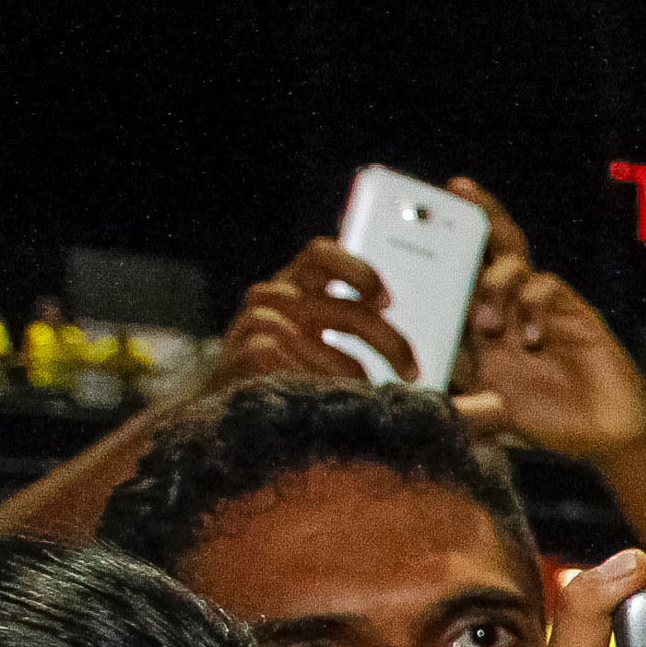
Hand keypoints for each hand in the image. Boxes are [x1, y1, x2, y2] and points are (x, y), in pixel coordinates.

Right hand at [212, 239, 414, 389]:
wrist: (232, 391)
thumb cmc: (290, 358)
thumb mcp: (322, 329)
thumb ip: (356, 320)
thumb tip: (407, 347)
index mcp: (300, 281)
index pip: (322, 254)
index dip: (357, 271)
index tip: (386, 303)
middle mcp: (277, 294)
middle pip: (343, 310)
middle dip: (387, 343)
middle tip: (412, 372)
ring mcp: (255, 321)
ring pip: (314, 340)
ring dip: (346, 369)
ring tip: (362, 390)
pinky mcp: (239, 351)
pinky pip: (283, 360)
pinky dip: (309, 378)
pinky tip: (317, 392)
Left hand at [447, 177, 645, 459]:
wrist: (606, 433)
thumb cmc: (546, 422)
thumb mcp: (491, 414)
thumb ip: (461, 405)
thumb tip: (421, 403)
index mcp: (476, 330)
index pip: (449, 279)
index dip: (430, 251)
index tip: (404, 228)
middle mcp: (504, 309)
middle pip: (484, 250)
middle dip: (471, 218)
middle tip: (456, 191)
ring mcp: (538, 307)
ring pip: (513, 261)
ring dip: (494, 282)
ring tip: (487, 321)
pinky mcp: (572, 311)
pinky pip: (546, 287)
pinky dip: (532, 305)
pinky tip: (532, 337)